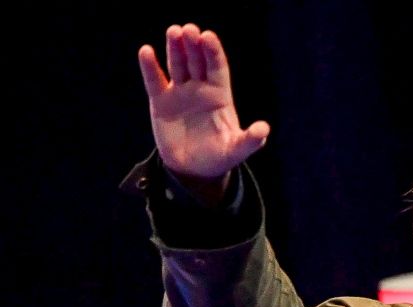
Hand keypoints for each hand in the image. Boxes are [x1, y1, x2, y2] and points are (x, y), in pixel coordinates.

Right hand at [137, 24, 268, 199]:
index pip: (217, 68)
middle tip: (189, 29)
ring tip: (173, 31)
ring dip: (175, 48)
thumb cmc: (219, 157)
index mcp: (220, 95)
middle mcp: (200, 89)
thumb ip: (250, 140)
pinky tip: (146, 51)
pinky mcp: (161, 101)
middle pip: (197, 61)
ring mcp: (180, 92)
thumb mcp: (237, 150)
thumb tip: (264, 130)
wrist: (193, 169)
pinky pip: (155, 80)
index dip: (213, 52)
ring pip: (178, 65)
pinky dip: (150, 66)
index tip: (208, 36)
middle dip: (193, 44)